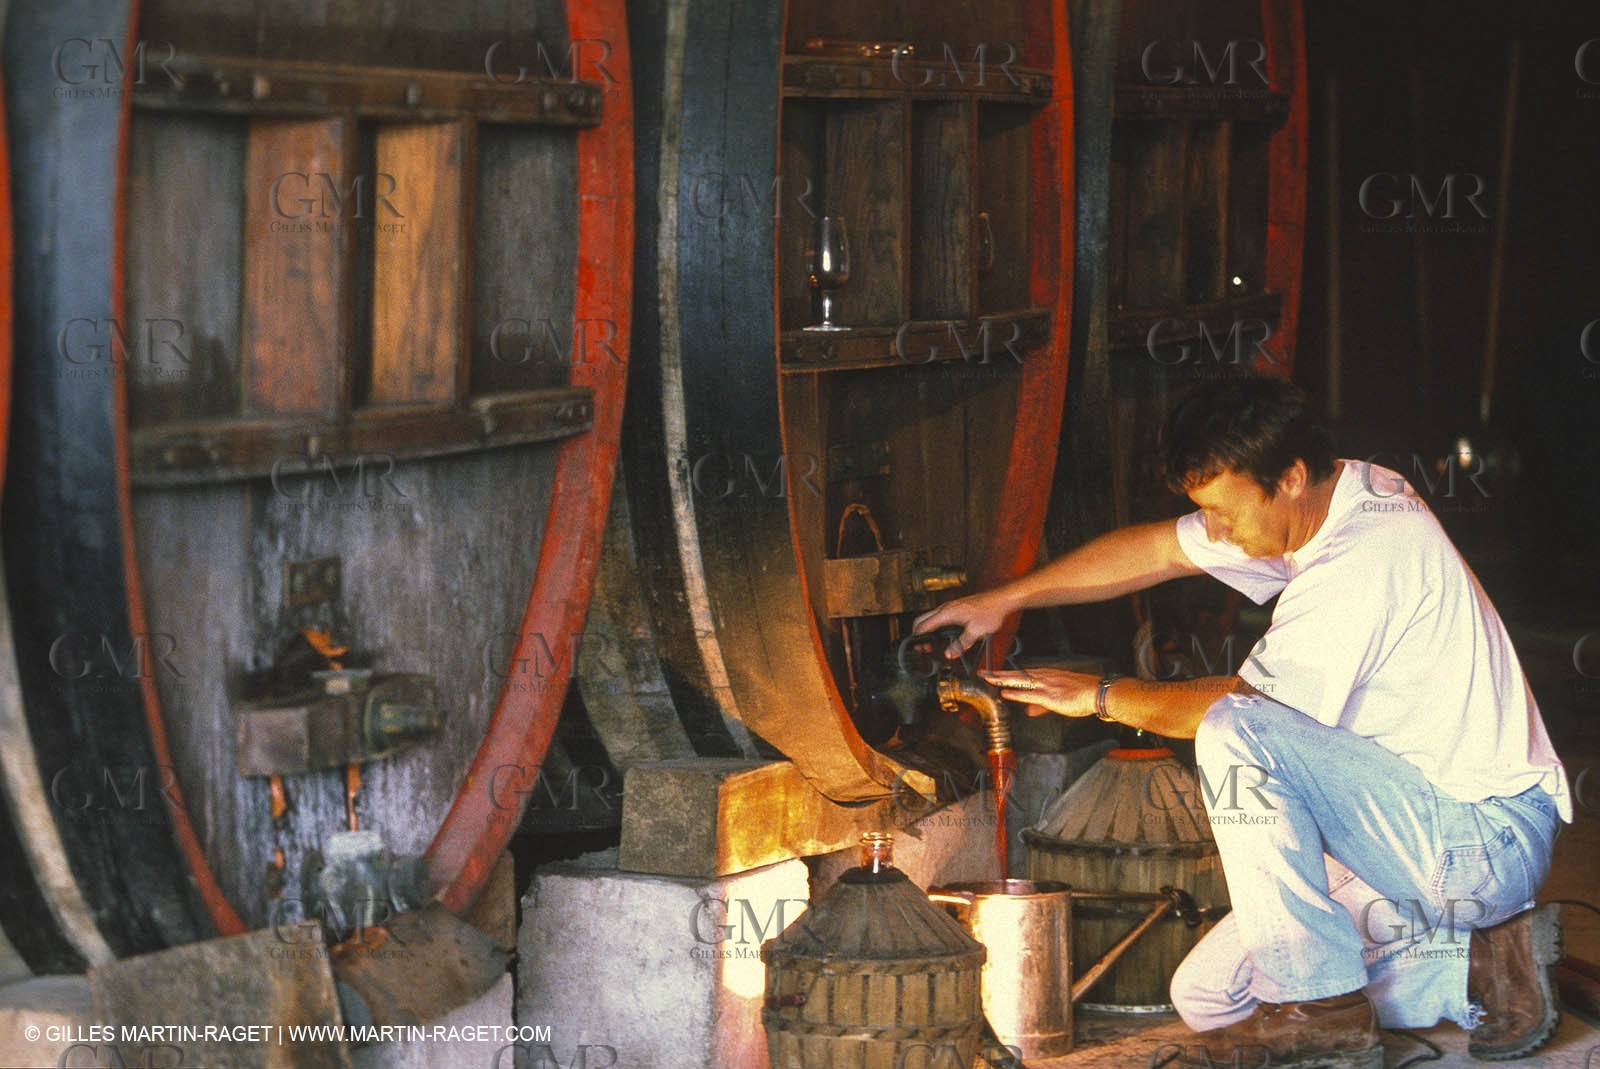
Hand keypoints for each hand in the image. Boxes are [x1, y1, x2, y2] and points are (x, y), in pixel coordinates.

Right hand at [912, 590, 1015, 656]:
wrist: (1000, 600)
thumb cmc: (990, 612)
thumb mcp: (976, 632)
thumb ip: (961, 644)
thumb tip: (949, 654)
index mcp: (947, 613)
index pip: (923, 626)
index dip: (918, 639)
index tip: (918, 648)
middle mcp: (945, 608)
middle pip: (921, 620)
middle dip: (918, 634)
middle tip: (922, 648)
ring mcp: (949, 607)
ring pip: (929, 618)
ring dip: (926, 630)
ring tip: (930, 644)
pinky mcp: (955, 608)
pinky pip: (937, 617)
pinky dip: (934, 626)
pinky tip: (941, 635)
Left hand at [980, 667, 1098, 717]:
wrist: (1097, 692)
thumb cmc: (1081, 694)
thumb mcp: (1058, 699)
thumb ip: (1040, 705)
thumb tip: (1028, 711)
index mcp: (1046, 675)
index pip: (1021, 674)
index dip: (1006, 675)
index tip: (993, 674)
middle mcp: (1044, 677)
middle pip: (1016, 674)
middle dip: (998, 674)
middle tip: (982, 673)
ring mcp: (1046, 685)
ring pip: (1019, 681)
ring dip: (1002, 680)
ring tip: (988, 679)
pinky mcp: (1050, 696)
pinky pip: (1029, 694)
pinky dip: (1016, 693)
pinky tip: (1005, 693)